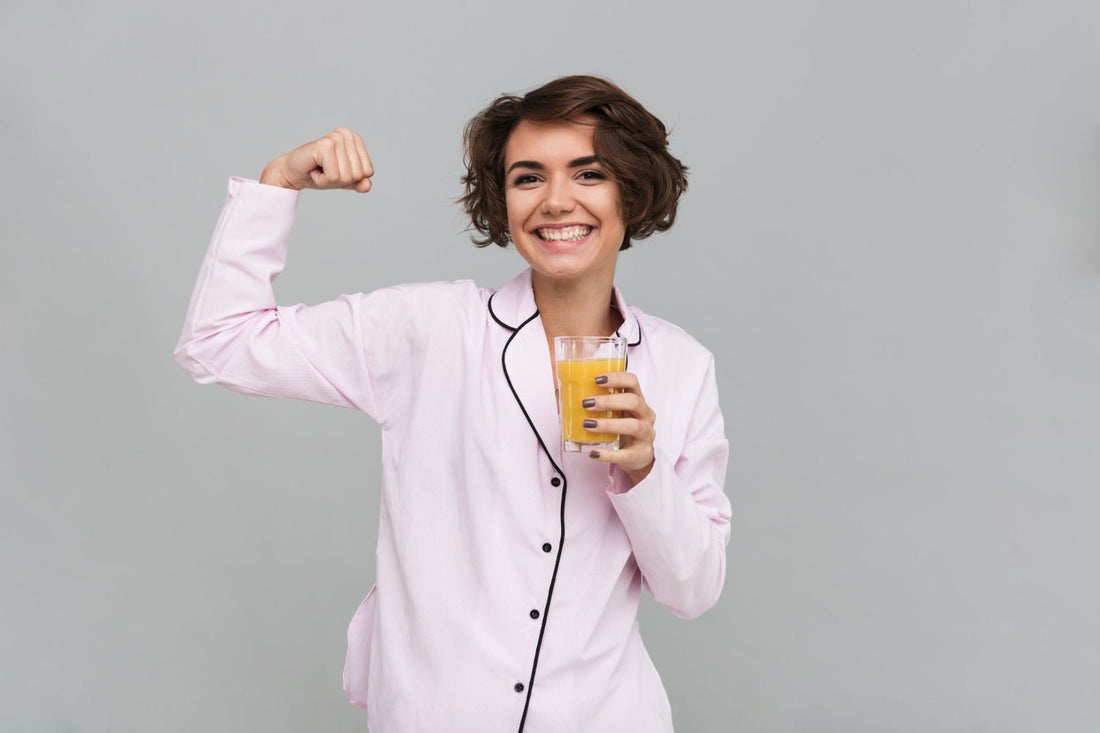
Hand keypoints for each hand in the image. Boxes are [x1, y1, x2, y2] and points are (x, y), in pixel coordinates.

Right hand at [259, 128, 373, 192]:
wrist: (293, 174)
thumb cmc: (319, 174)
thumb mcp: (344, 181)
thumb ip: (359, 183)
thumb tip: (367, 185)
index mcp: (355, 139)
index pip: (368, 171)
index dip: (352, 179)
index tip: (336, 170)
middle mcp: (346, 134)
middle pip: (358, 174)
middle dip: (341, 180)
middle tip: (326, 171)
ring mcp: (335, 138)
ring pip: (346, 176)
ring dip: (330, 180)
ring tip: (319, 169)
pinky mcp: (324, 146)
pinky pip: (333, 176)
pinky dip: (322, 180)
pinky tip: (314, 170)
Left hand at [583, 371, 655, 484]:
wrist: (637, 457)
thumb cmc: (620, 429)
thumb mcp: (613, 413)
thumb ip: (595, 402)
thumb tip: (560, 392)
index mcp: (637, 400)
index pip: (633, 381)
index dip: (617, 378)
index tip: (597, 379)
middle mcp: (645, 415)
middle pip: (634, 401)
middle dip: (609, 401)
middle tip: (587, 403)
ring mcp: (646, 435)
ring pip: (633, 426)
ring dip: (609, 424)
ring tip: (588, 425)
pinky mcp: (641, 454)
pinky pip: (625, 454)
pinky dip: (608, 454)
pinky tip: (593, 453)